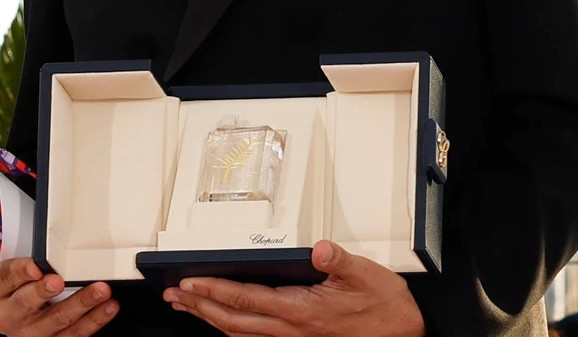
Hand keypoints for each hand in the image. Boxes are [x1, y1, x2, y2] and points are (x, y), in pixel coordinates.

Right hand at [0, 257, 117, 335]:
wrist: (18, 315)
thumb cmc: (20, 285)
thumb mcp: (16, 269)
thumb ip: (31, 259)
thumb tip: (56, 246)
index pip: (5, 278)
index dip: (20, 272)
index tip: (35, 266)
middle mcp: (8, 315)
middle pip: (26, 302)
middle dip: (43, 291)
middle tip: (59, 280)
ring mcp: (29, 332)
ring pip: (56, 320)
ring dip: (81, 304)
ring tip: (100, 290)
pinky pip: (74, 334)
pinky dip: (94, 319)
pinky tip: (108, 307)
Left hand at [164, 240, 422, 335]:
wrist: (402, 334)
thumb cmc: (384, 306)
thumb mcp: (366, 275)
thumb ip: (339, 261)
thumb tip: (319, 249)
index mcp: (301, 310)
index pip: (246, 299)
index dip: (214, 291)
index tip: (189, 283)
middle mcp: (291, 329)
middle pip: (233, 320)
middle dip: (200, 306)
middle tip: (175, 295)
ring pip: (240, 333)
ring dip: (211, 319)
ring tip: (189, 306)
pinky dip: (234, 330)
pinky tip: (226, 323)